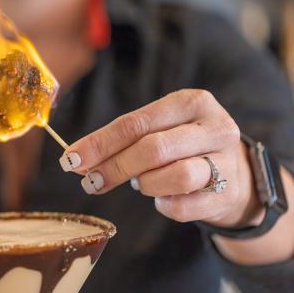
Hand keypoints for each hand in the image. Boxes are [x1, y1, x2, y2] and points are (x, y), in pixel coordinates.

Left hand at [59, 89, 262, 227]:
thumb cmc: (183, 146)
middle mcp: (213, 127)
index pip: (136, 123)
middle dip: (115, 167)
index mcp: (191, 102)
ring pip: (175, 175)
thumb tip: (76, 160)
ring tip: (143, 183)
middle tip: (91, 182)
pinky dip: (164, 205)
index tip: (71, 159)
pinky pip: (184, 206)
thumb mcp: (158, 130)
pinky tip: (162, 198)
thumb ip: (121, 141)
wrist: (236, 174)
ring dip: (147, 184)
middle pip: (153, 149)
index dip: (100, 143)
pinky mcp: (229, 193)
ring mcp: (227, 161)